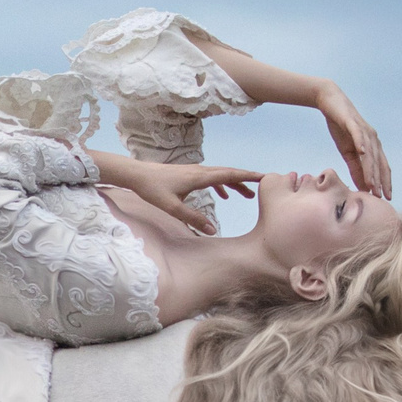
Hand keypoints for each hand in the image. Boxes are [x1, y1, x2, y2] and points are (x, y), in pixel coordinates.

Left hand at [98, 155, 262, 236]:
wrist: (137, 174)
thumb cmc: (152, 189)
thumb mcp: (172, 208)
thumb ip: (193, 219)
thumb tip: (212, 230)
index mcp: (200, 177)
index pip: (230, 174)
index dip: (248, 176)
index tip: (265, 177)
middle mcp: (200, 171)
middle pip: (229, 173)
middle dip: (247, 180)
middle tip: (264, 186)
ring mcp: (195, 171)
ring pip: (220, 175)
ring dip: (234, 184)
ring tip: (246, 196)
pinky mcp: (188, 174)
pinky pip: (211, 178)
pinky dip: (221, 184)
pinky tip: (223, 195)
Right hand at [314, 81, 390, 196]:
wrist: (331, 103)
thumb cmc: (341, 127)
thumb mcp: (347, 152)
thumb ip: (355, 168)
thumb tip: (362, 185)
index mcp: (373, 146)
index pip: (382, 167)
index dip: (384, 182)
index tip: (385, 197)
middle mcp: (373, 139)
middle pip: (379, 162)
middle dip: (381, 180)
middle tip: (381, 196)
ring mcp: (364, 130)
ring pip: (370, 153)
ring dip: (371, 169)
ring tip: (372, 184)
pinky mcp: (353, 123)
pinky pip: (358, 135)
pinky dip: (362, 144)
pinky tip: (363, 153)